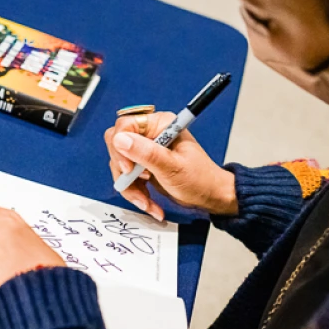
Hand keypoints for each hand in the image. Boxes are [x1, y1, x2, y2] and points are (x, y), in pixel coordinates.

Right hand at [105, 111, 236, 220]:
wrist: (210, 196)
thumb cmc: (199, 179)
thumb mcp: (172, 167)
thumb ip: (146, 153)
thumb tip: (120, 139)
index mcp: (160, 124)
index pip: (125, 126)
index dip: (120, 146)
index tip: (128, 168)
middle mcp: (150, 134)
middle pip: (117, 145)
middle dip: (124, 170)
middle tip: (137, 183)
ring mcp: (146, 150)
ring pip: (120, 165)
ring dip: (130, 187)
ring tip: (147, 202)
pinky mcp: (144, 166)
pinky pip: (127, 177)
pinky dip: (135, 193)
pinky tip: (150, 204)